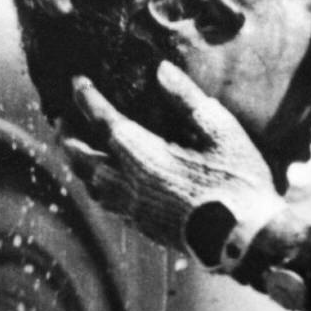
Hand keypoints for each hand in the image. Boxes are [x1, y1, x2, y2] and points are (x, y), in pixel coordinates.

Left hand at [63, 62, 283, 255]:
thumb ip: (188, 100)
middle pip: (83, 159)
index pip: (104, 121)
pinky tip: (106, 183)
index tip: (77, 81)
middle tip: (62, 120)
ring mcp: (136, 210)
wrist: (248, 240)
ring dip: (79, 164)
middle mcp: (131, 185)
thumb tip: (162, 70)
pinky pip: (109, 204)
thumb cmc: (240, 183)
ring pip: (92, 185)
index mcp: (146, 157)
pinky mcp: (146, 227)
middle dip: (69, 137)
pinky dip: (98, 187)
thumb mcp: (221, 133)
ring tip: (77, 150)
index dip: (87, 99)